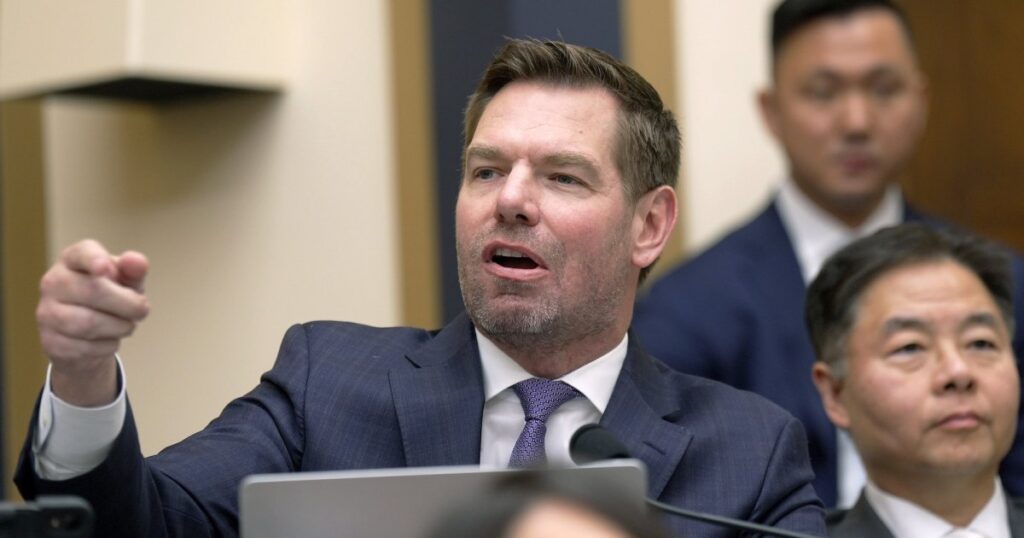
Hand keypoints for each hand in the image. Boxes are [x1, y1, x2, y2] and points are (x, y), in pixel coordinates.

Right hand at [36, 239, 149, 405]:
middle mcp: (54, 282)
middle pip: (94, 291)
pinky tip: (108, 339)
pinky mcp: (50, 341)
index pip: (81, 253)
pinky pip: (86, 347)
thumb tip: (137, 261)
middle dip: (128, 305)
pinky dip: (108, 346)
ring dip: (120, 327)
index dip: (94, 259)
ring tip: (126, 325)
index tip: (107, 269)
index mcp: (73, 260)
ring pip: (89, 323)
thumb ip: (134, 271)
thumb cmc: (111, 299)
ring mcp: (47, 312)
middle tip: (142, 310)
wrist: (89, 336)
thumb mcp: (127, 282)